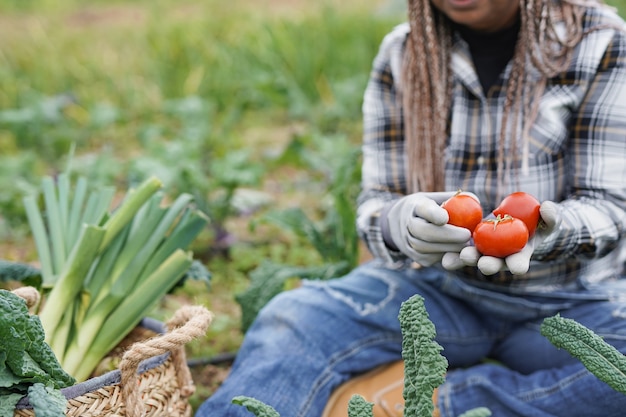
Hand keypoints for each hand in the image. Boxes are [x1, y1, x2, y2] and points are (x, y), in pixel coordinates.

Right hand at [384, 192, 472, 265]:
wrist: (402, 224)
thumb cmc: (430, 208)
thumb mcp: (438, 198)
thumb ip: (456, 199)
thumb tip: (476, 201)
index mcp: (415, 205)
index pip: (423, 208)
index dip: (433, 214)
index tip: (446, 218)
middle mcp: (407, 223)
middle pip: (424, 231)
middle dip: (447, 235)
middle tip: (467, 235)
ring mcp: (408, 241)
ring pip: (426, 248)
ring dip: (449, 248)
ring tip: (466, 244)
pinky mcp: (414, 256)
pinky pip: (430, 258)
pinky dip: (444, 255)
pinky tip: (456, 250)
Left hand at [445, 201, 560, 274]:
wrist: (521, 220)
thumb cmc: (540, 222)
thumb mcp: (549, 218)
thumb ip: (551, 216)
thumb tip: (548, 208)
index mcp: (520, 255)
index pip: (520, 263)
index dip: (519, 265)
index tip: (518, 266)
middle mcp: (500, 258)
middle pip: (493, 263)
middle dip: (488, 264)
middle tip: (484, 264)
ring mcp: (485, 252)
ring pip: (475, 258)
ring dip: (466, 259)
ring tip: (459, 257)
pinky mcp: (472, 245)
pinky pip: (460, 250)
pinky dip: (452, 254)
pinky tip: (443, 255)